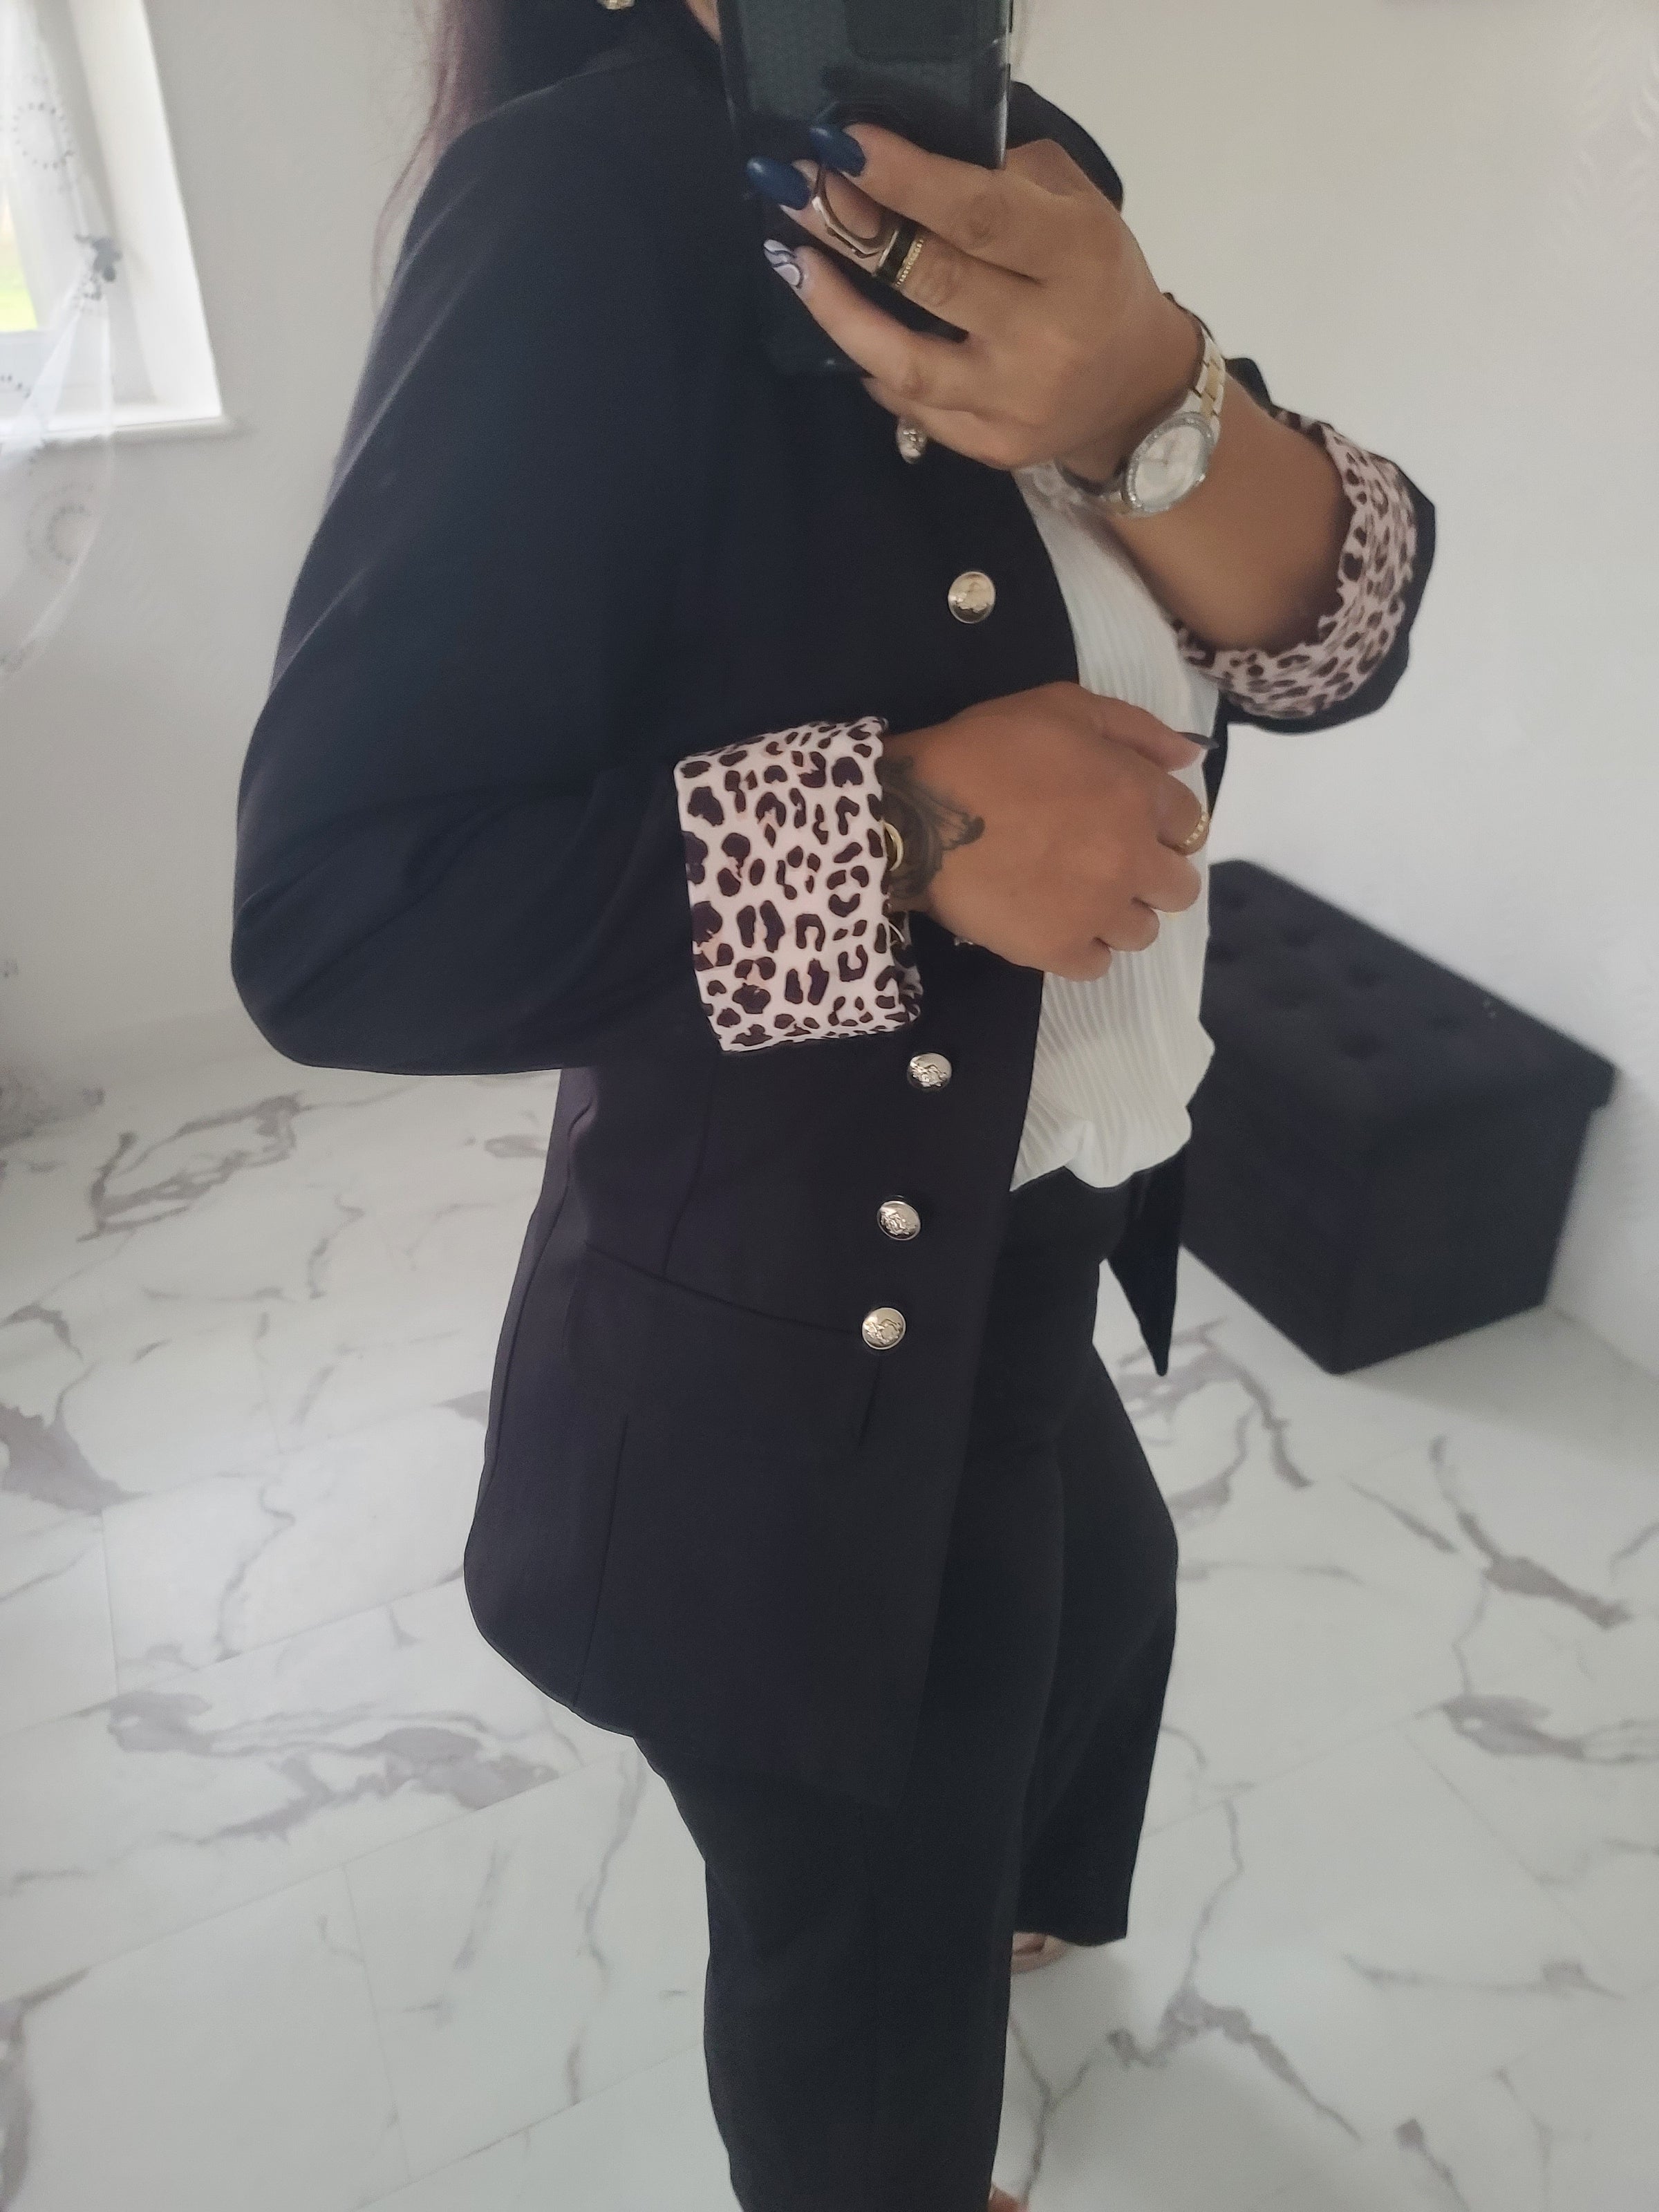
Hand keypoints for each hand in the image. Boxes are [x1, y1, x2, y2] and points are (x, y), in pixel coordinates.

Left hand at [767, 125, 1199, 480]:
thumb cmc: (1094, 275)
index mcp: (1078, 255)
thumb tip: (906, 162)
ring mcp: (1018, 399)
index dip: (904, 179)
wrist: (1135, 388)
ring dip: (839, 312)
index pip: (979, 214)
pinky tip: (848, 330)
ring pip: (907, 362)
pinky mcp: (996, 446)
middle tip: (797, 197)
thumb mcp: (1077, 206)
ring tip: (796, 266)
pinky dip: (874, 366)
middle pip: (933, 280)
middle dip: (854, 233)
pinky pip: (914, 406)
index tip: (842, 147)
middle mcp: (1049, 334)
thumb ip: (1006, 177)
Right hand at [879, 684, 1208, 980]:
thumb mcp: (1063, 707)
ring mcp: (1097, 910)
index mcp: (1139, 795)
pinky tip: (1054, 922)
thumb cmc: (987, 749)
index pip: (1190, 824)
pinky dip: (1082, 947)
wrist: (917, 813)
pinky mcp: (1058, 948)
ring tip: (1076, 896)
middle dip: (1152, 875)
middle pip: (1180, 889)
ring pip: (1142, 932)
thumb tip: (1192, 755)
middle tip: (1106, 861)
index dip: (1163, 822)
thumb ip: (1137, 729)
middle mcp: (1131, 858)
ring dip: (1118, 914)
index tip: (1130, 820)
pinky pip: (1096, 965)